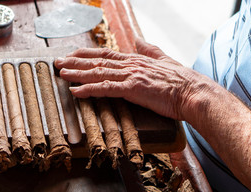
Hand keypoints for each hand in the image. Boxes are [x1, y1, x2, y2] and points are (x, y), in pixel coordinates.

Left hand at [54, 38, 214, 120]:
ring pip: (97, 73)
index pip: (105, 53)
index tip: (72, 54)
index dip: (86, 54)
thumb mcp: (163, 59)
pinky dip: (88, 89)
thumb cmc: (180, 81)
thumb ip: (149, 49)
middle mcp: (130, 65)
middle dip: (75, 61)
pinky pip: (105, 89)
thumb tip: (138, 39)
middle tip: (58, 62)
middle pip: (96, 61)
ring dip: (77, 73)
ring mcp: (130, 76)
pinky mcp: (132, 89)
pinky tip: (76, 91)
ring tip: (61, 73)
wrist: (192, 93)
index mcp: (135, 59)